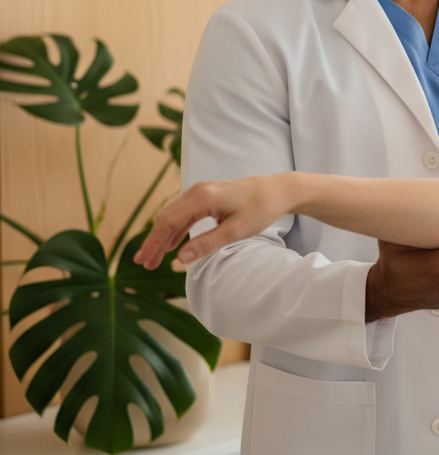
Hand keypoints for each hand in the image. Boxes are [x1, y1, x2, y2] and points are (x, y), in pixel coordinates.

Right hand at [134, 175, 293, 269]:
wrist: (279, 190)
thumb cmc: (261, 209)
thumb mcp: (236, 231)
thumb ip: (207, 244)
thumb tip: (179, 259)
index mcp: (203, 197)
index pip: (169, 221)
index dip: (153, 243)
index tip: (143, 261)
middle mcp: (197, 190)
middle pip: (166, 217)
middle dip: (154, 241)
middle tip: (144, 264)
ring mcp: (201, 191)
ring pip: (172, 214)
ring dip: (163, 236)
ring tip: (154, 258)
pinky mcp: (207, 194)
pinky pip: (184, 212)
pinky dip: (175, 228)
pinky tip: (171, 244)